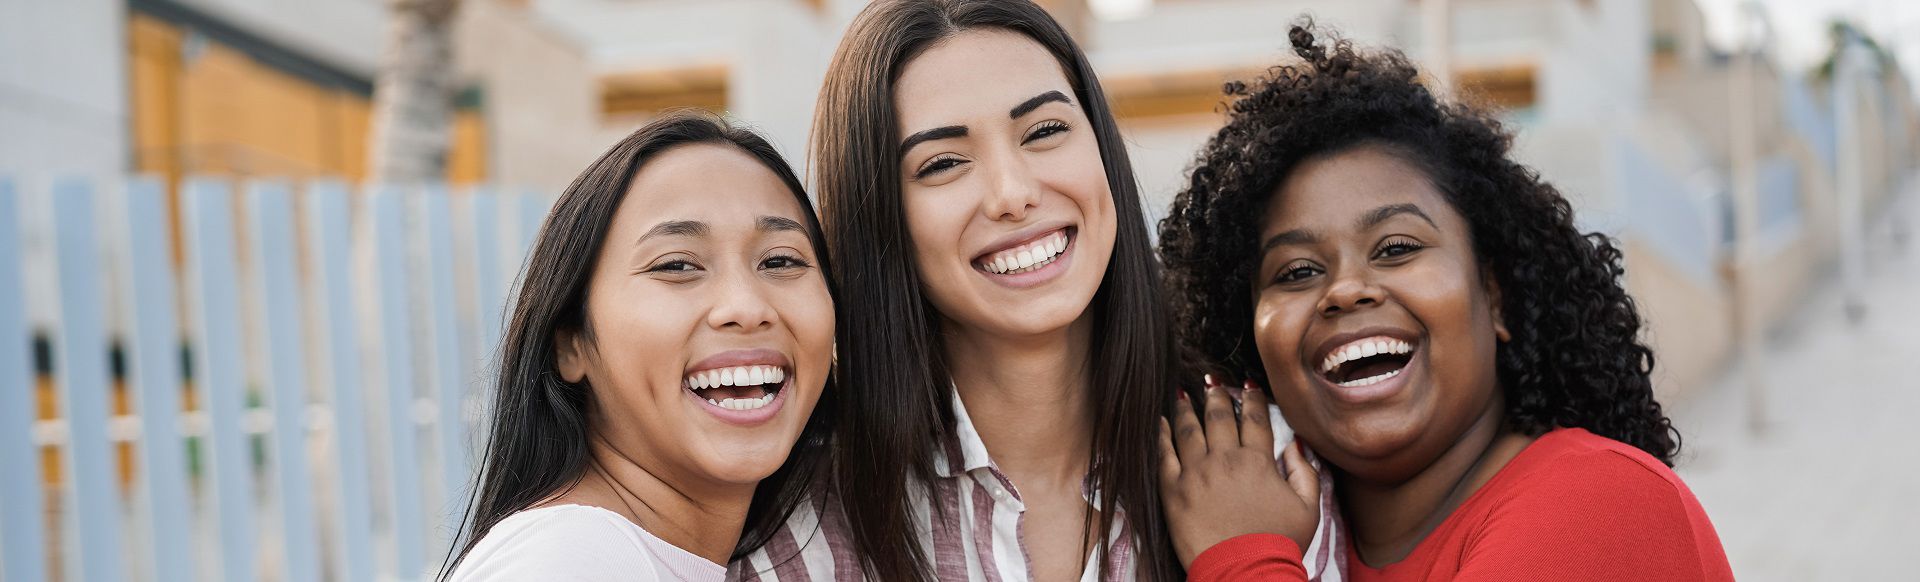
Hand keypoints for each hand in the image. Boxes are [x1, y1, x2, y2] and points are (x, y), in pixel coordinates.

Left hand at [1159, 377, 1320, 569]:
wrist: (1244, 571)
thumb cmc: (1277, 543)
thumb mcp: (1308, 508)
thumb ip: (1304, 472)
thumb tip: (1295, 445)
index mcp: (1257, 462)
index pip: (1254, 420)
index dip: (1252, 399)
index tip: (1247, 385)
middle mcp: (1225, 460)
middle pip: (1219, 417)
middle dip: (1216, 396)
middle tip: (1212, 382)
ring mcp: (1196, 473)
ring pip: (1190, 430)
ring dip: (1187, 409)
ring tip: (1184, 395)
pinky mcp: (1174, 490)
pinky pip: (1164, 455)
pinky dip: (1162, 435)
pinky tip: (1161, 423)